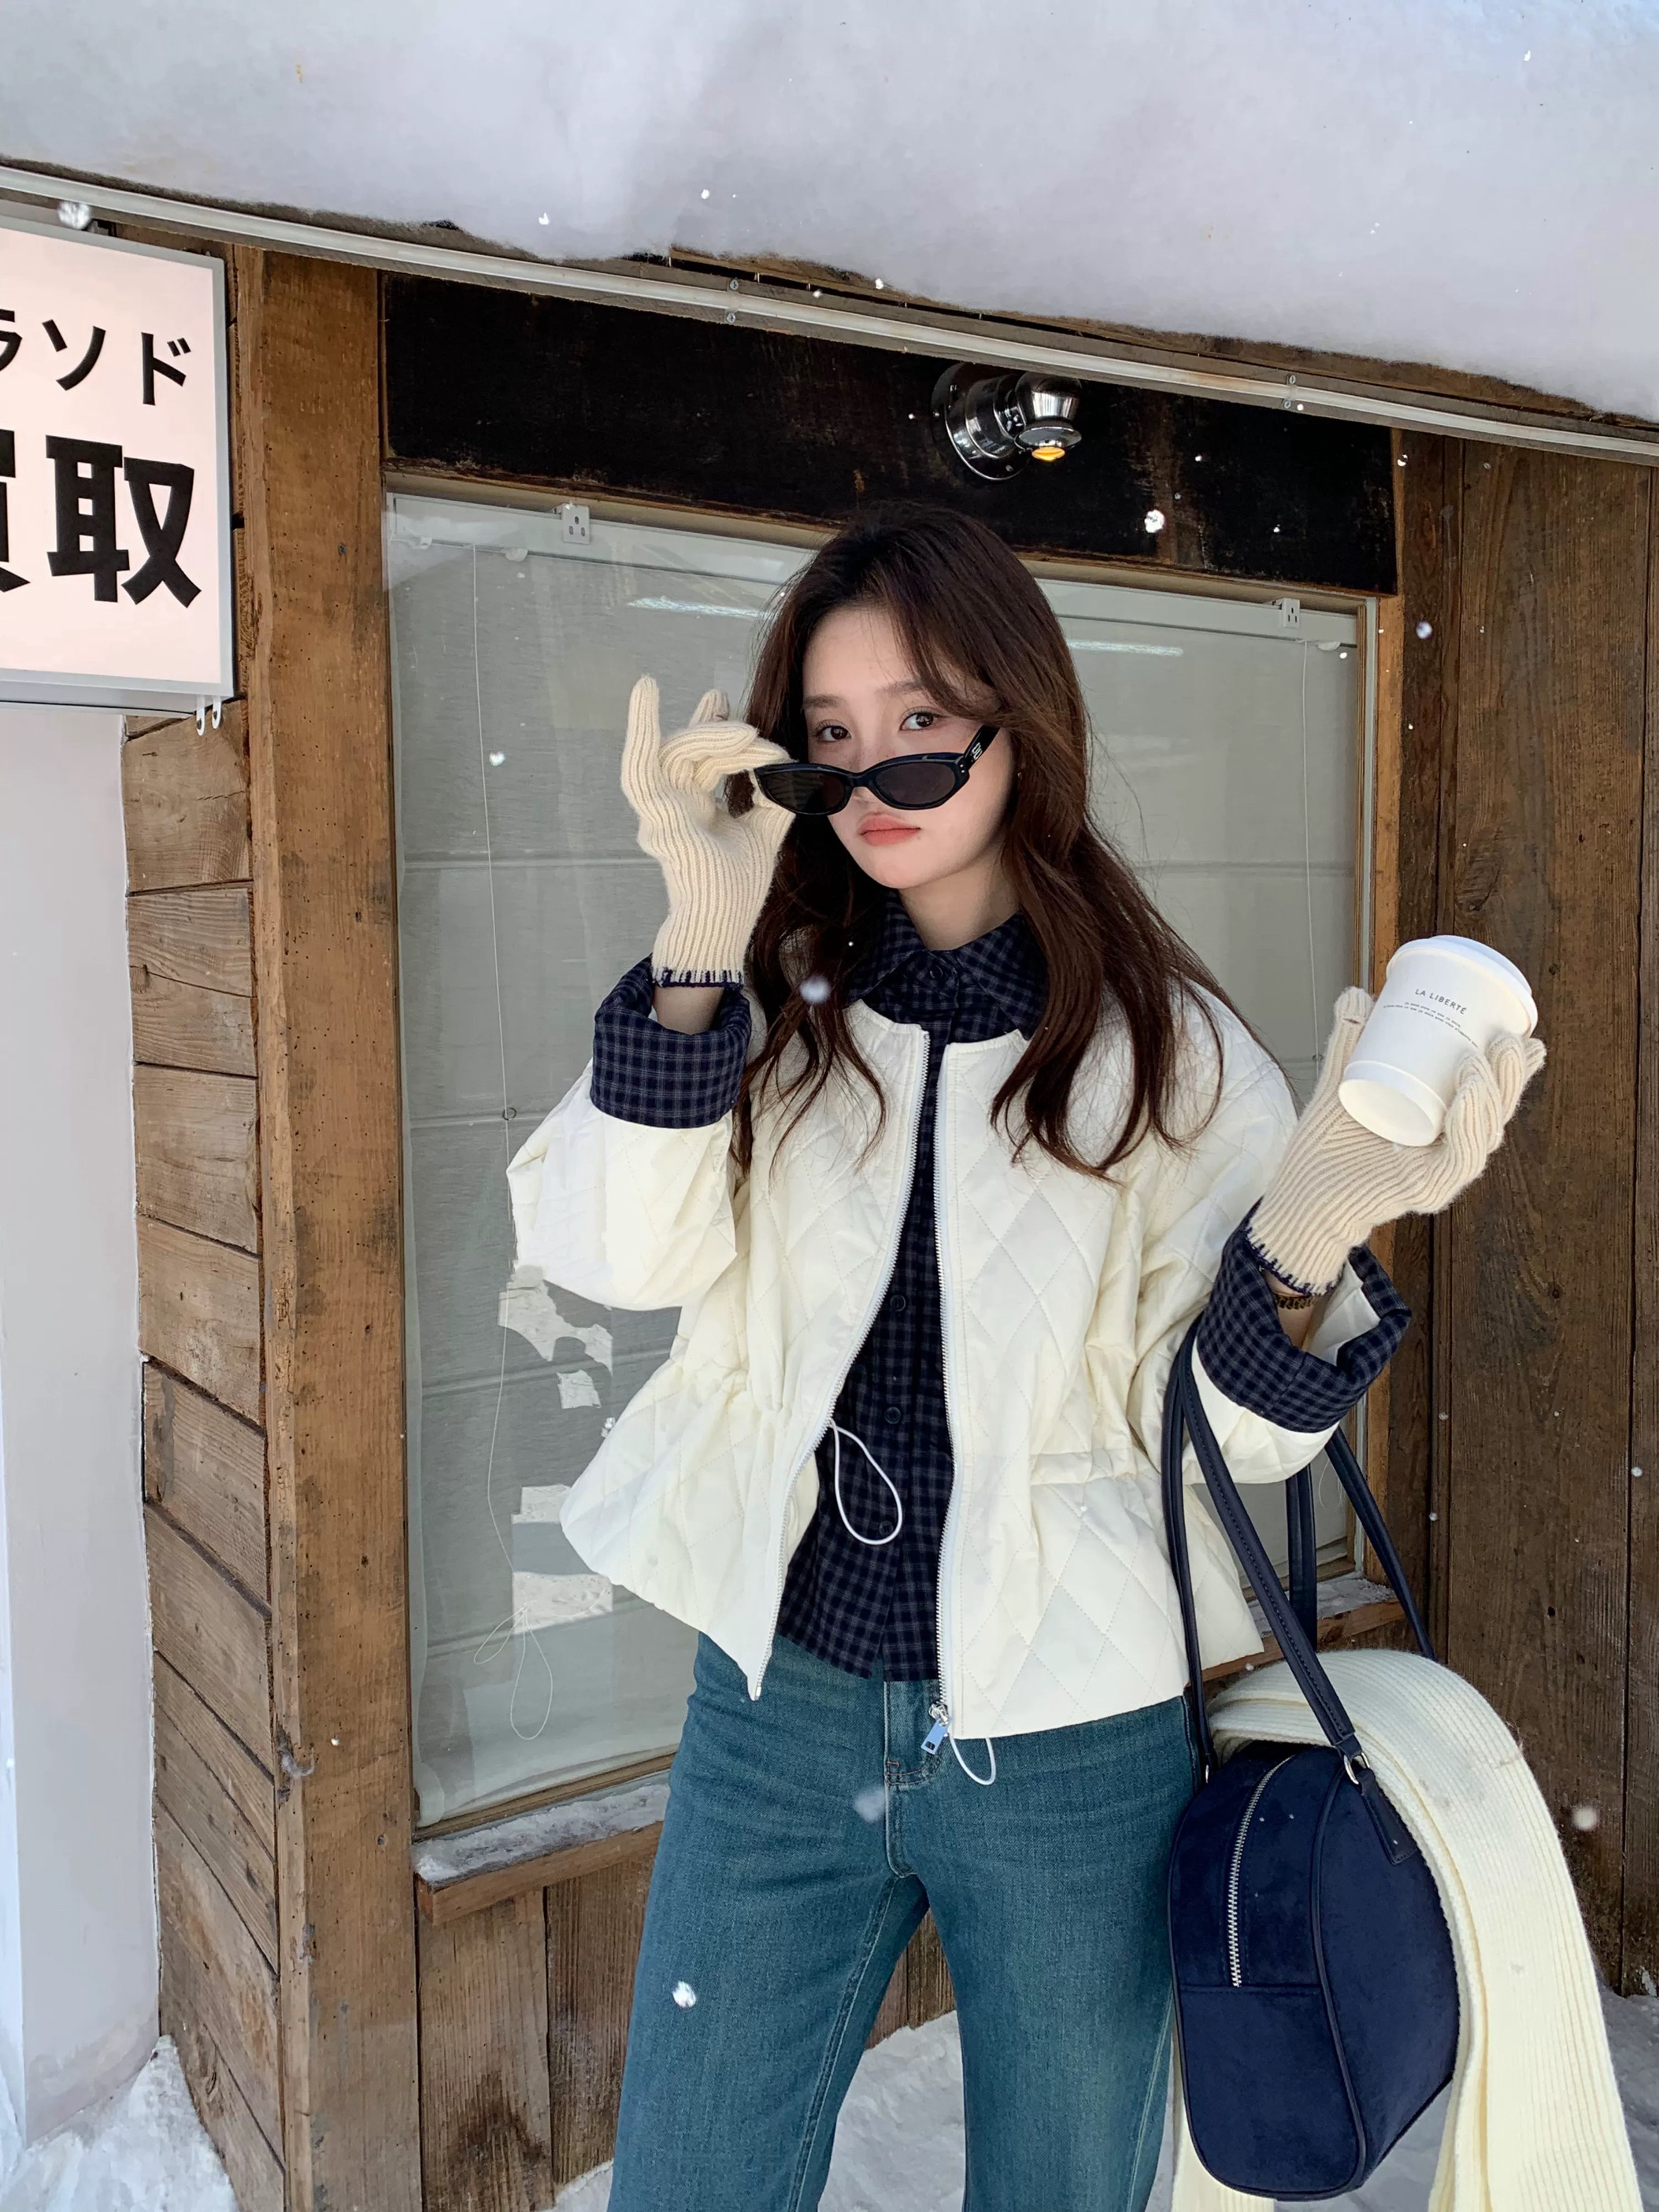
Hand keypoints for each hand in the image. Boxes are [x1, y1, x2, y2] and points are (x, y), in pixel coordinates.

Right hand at [620, 675, 793, 985]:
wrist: (724, 924)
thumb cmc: (738, 886)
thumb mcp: (767, 829)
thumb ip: (774, 793)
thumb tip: (782, 757)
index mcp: (693, 806)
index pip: (697, 754)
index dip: (710, 725)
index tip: (727, 704)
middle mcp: (672, 803)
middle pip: (691, 748)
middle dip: (721, 731)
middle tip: (754, 732)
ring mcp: (659, 808)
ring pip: (678, 750)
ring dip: (711, 735)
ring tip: (744, 730)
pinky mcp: (655, 815)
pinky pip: (642, 764)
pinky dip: (639, 727)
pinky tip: (645, 690)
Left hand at [1248, 986, 1546, 1293]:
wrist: (1298, 1197)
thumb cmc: (1324, 1150)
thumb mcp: (1339, 1085)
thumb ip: (1349, 1042)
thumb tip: (1357, 993)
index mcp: (1444, 1130)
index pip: (1491, 1097)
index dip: (1513, 1068)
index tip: (1524, 1032)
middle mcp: (1450, 1152)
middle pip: (1497, 1111)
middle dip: (1511, 1072)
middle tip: (1507, 1035)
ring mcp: (1442, 1174)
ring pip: (1485, 1131)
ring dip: (1491, 1089)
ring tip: (1476, 1055)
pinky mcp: (1427, 1189)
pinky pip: (1460, 1157)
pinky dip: (1468, 1121)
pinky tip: (1469, 1090)